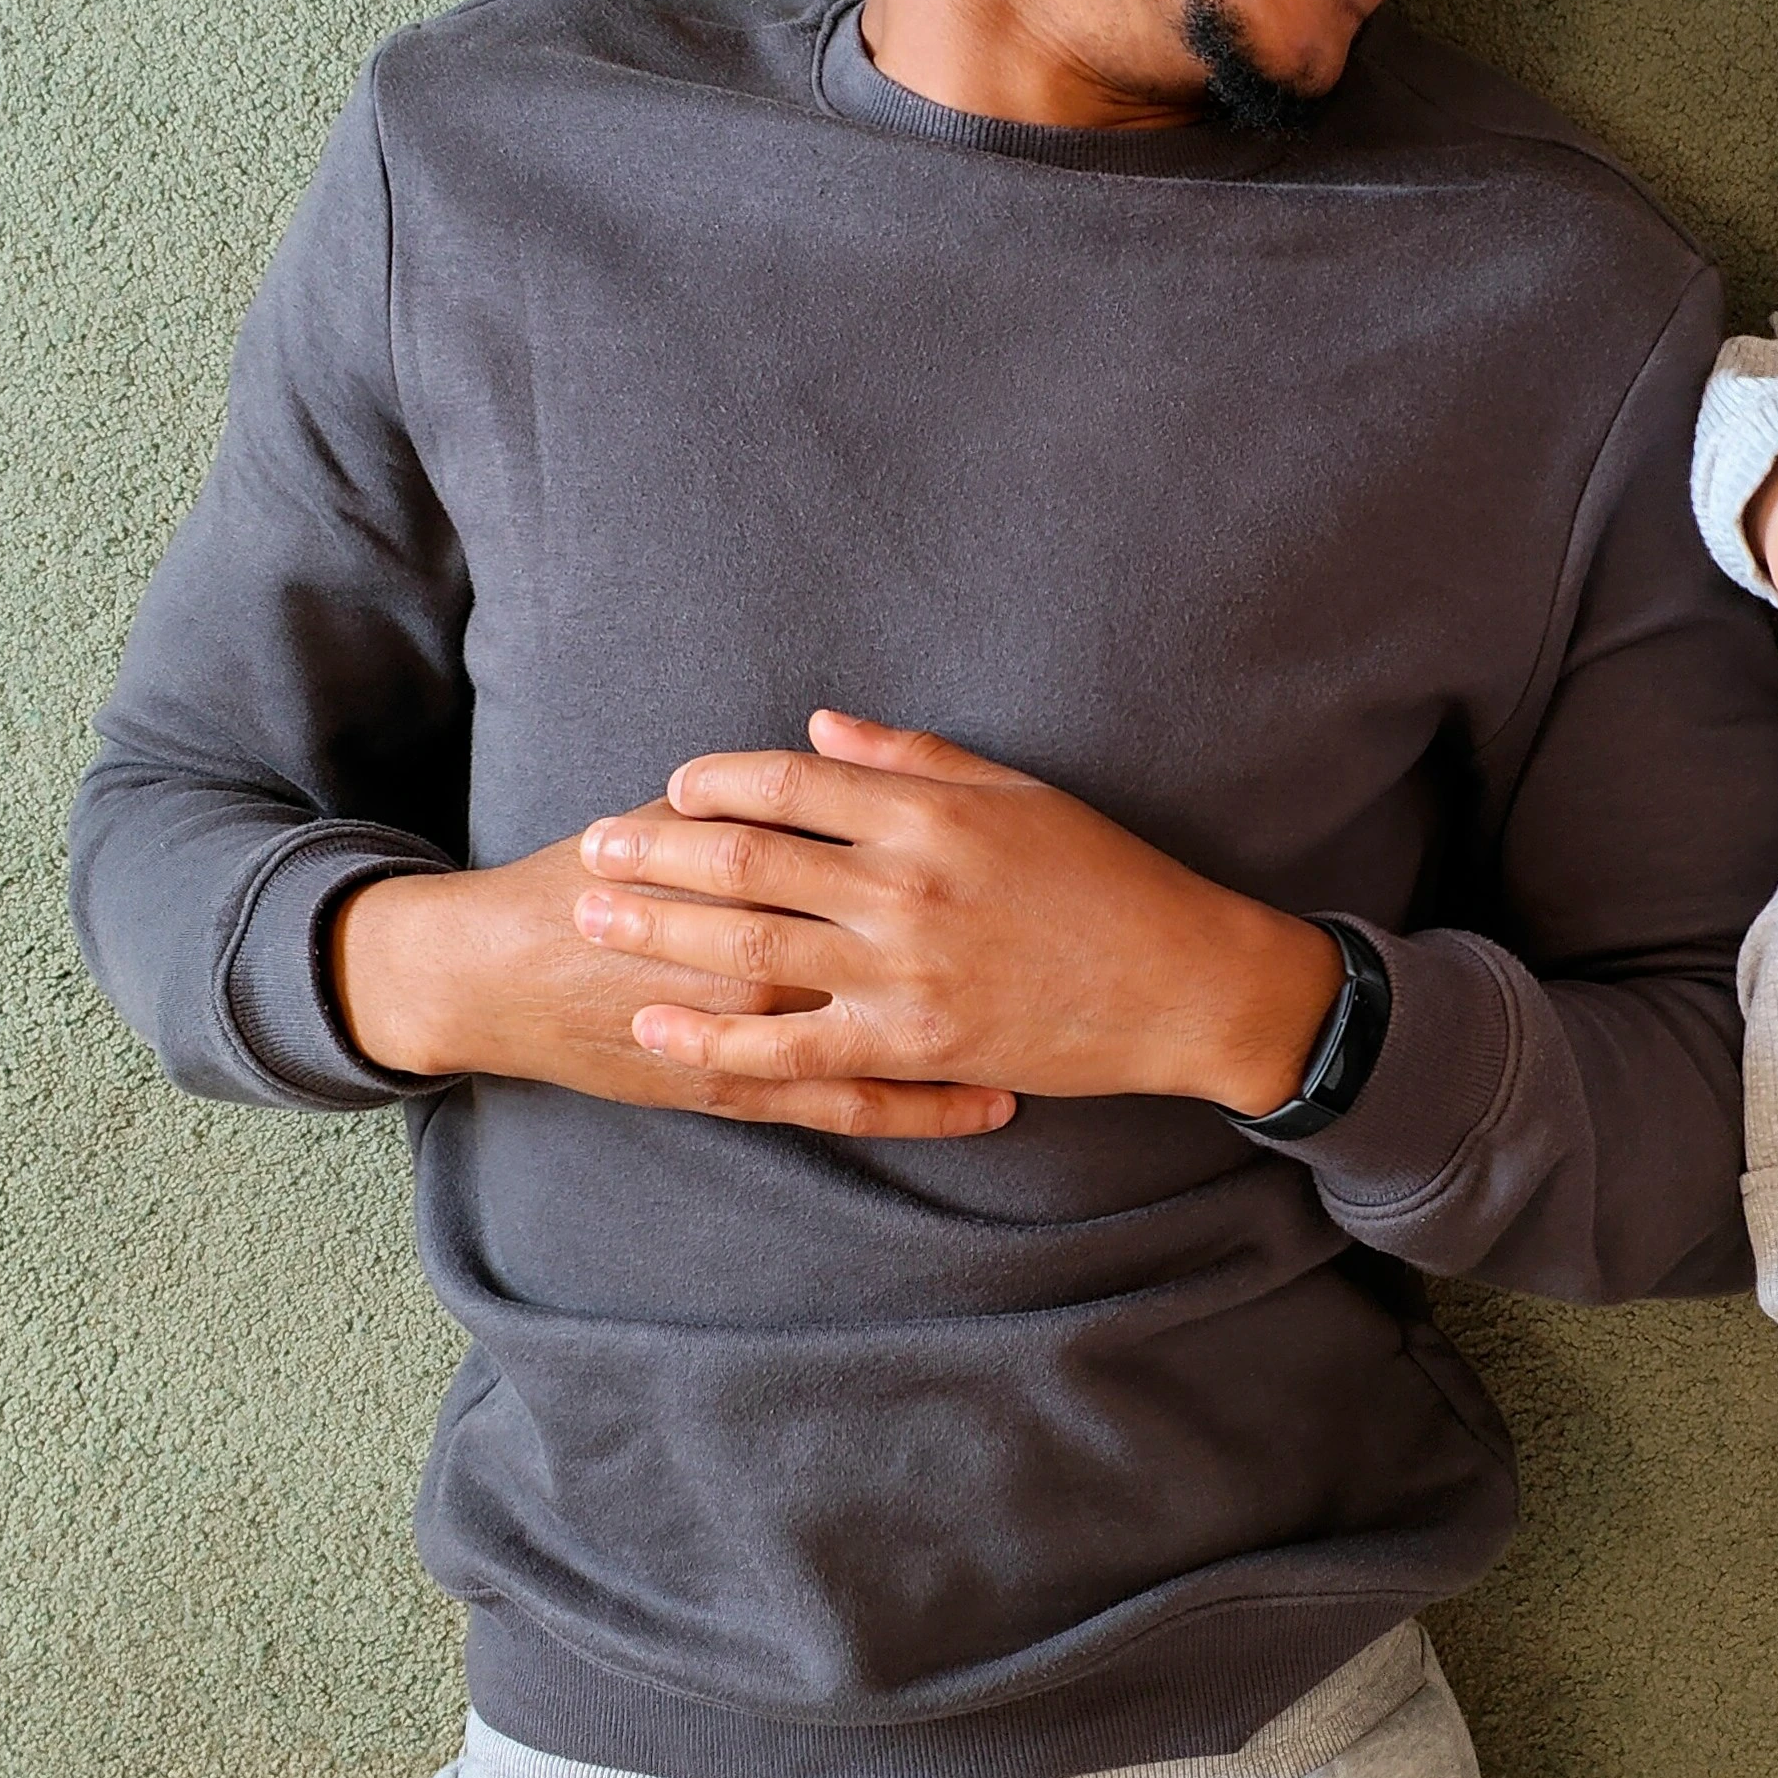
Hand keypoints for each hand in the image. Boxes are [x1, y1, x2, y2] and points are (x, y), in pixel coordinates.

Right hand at [329, 814, 1012, 1136]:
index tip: (1056, 867)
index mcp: (755, 874)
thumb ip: (765, 791)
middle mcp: (763, 957)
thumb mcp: (677, 811)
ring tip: (1071, 1034)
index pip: (881, 863)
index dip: (975, 868)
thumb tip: (842, 749)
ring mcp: (751, 1037)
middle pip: (902, 953)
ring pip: (891, 1041)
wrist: (495, 970)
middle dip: (998, 953)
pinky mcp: (734, 1094)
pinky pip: (847, 1109)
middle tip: (1091, 947)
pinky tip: (992, 1105)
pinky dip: (925, 1110)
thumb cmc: (592, 875)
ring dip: (986, 1039)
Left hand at [570, 711, 1346, 1132]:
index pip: (791, 782)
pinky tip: (657, 1024)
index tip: (672, 785)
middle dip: (657, 848)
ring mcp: (903, 972)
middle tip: (595, 843)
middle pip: (748, 858)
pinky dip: (712, 1036)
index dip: (717, 780)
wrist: (1182, 985)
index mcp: (930, 812)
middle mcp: (905, 885)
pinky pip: (787, 1046)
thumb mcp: (1021, 794)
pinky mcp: (909, 1047)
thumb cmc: (1109, 879)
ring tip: (595, 913)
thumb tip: (819, 730)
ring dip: (660, 927)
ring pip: (748, 944)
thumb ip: (915, 759)